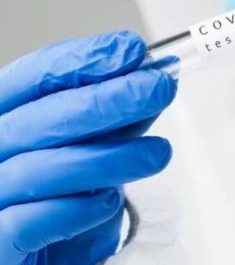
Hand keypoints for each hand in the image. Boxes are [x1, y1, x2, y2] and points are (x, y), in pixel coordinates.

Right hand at [0, 32, 175, 264]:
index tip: (132, 50)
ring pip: (38, 169)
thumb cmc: (57, 203)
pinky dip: (76, 209)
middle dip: (107, 100)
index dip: (81, 60)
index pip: (32, 78)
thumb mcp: (89, 153)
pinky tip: (111, 199)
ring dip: (109, 157)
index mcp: (2, 121)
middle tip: (159, 89)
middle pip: (38, 119)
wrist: (35, 260)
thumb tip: (151, 80)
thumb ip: (114, 121)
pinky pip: (28, 222)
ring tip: (158, 152)